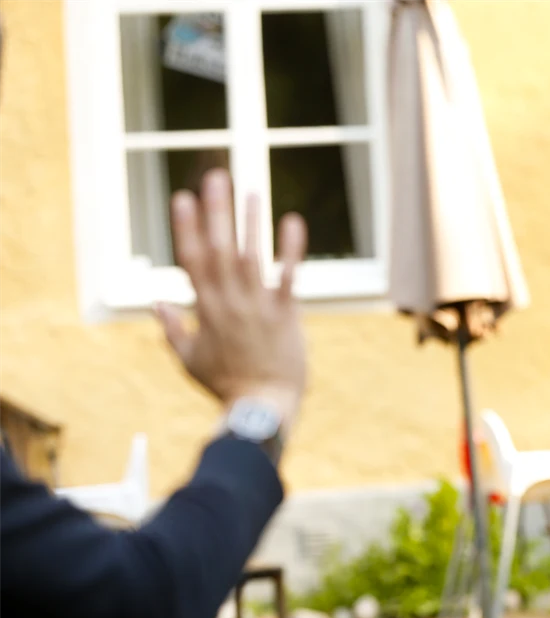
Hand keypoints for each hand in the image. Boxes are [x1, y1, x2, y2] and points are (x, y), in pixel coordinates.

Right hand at [155, 169, 308, 431]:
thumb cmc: (225, 385)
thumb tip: (155, 301)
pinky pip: (288, 275)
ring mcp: (257, 306)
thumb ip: (171, 328)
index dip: (186, 227)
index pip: (191, 260)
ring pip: (250, 256)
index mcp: (205, 309)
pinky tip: (293, 221)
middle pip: (218, 248)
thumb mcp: (189, 359)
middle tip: (215, 177)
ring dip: (250, 221)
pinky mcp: (286, 314)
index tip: (182, 198)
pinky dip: (290, 248)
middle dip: (216, 211)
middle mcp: (229, 301)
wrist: (261, 406)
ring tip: (251, 189)